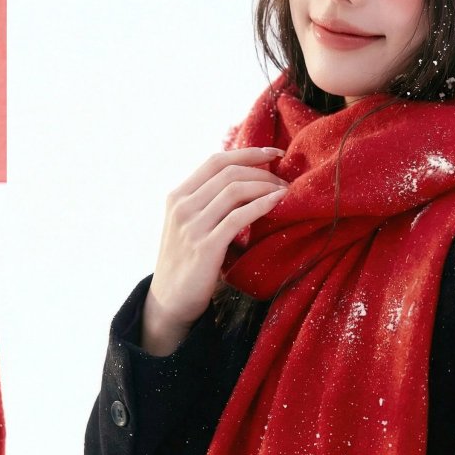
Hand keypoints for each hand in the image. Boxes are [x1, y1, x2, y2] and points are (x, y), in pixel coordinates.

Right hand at [141, 148, 288, 356]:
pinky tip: (278, 203)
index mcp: (177, 196)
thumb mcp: (188, 224)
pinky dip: (262, 205)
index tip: (273, 152)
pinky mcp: (205, 247)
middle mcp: (182, 206)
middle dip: (262, 171)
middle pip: (228, 173)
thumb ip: (206, 203)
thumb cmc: (186, 262)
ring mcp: (191, 226)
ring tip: (286, 192)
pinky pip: (238, 217)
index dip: (247, 152)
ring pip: (234, 190)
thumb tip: (247, 182)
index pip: (216, 161)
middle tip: (284, 179)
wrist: (169, 302)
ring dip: (266, 186)